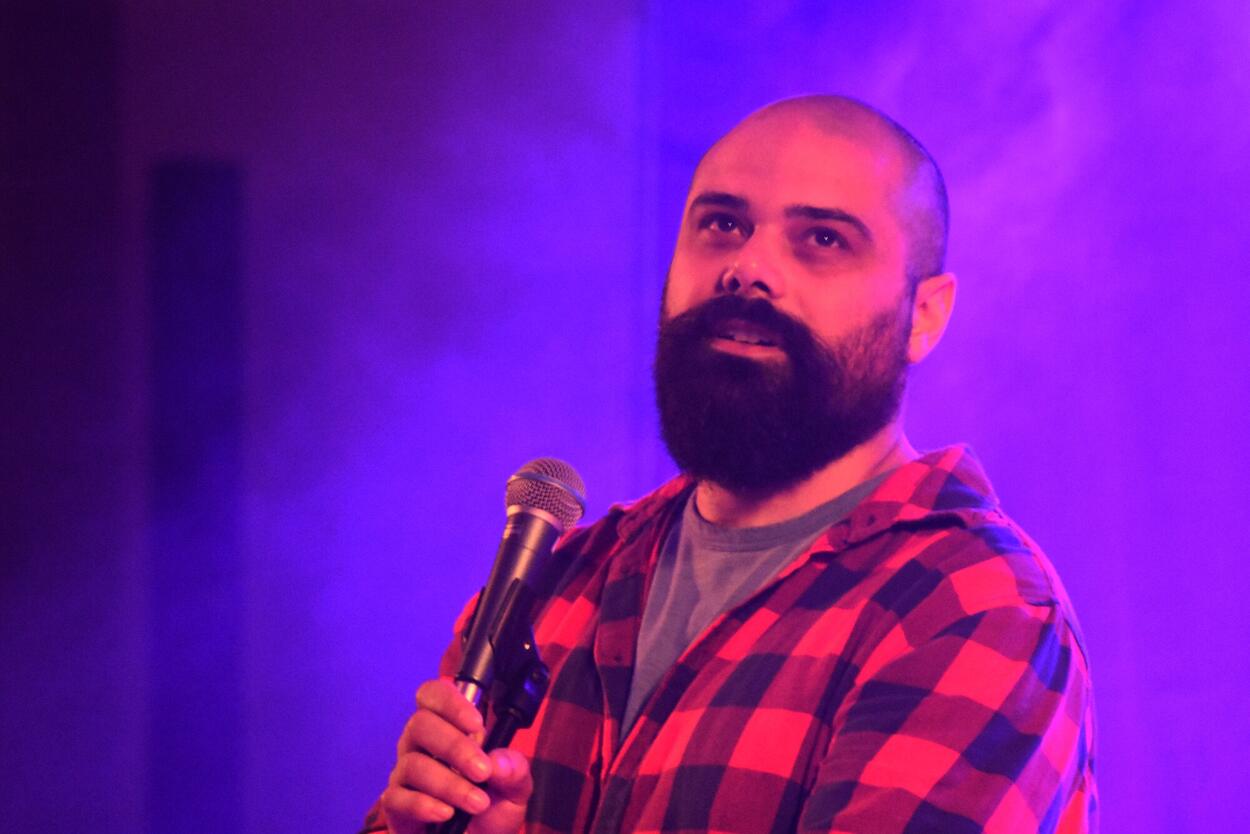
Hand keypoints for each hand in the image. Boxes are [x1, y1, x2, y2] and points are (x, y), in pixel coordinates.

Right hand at [381, 678, 532, 833]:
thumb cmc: (492, 810)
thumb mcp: (515, 790)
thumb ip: (514, 771)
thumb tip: (498, 761)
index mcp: (448, 728)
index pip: (433, 695)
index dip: (451, 702)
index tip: (477, 725)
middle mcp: (420, 744)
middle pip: (420, 724)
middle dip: (455, 746)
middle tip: (482, 772)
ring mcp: (405, 774)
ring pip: (412, 763)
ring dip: (449, 783)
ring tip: (477, 803)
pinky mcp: (396, 805)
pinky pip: (398, 797)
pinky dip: (424, 805)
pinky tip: (446, 814)